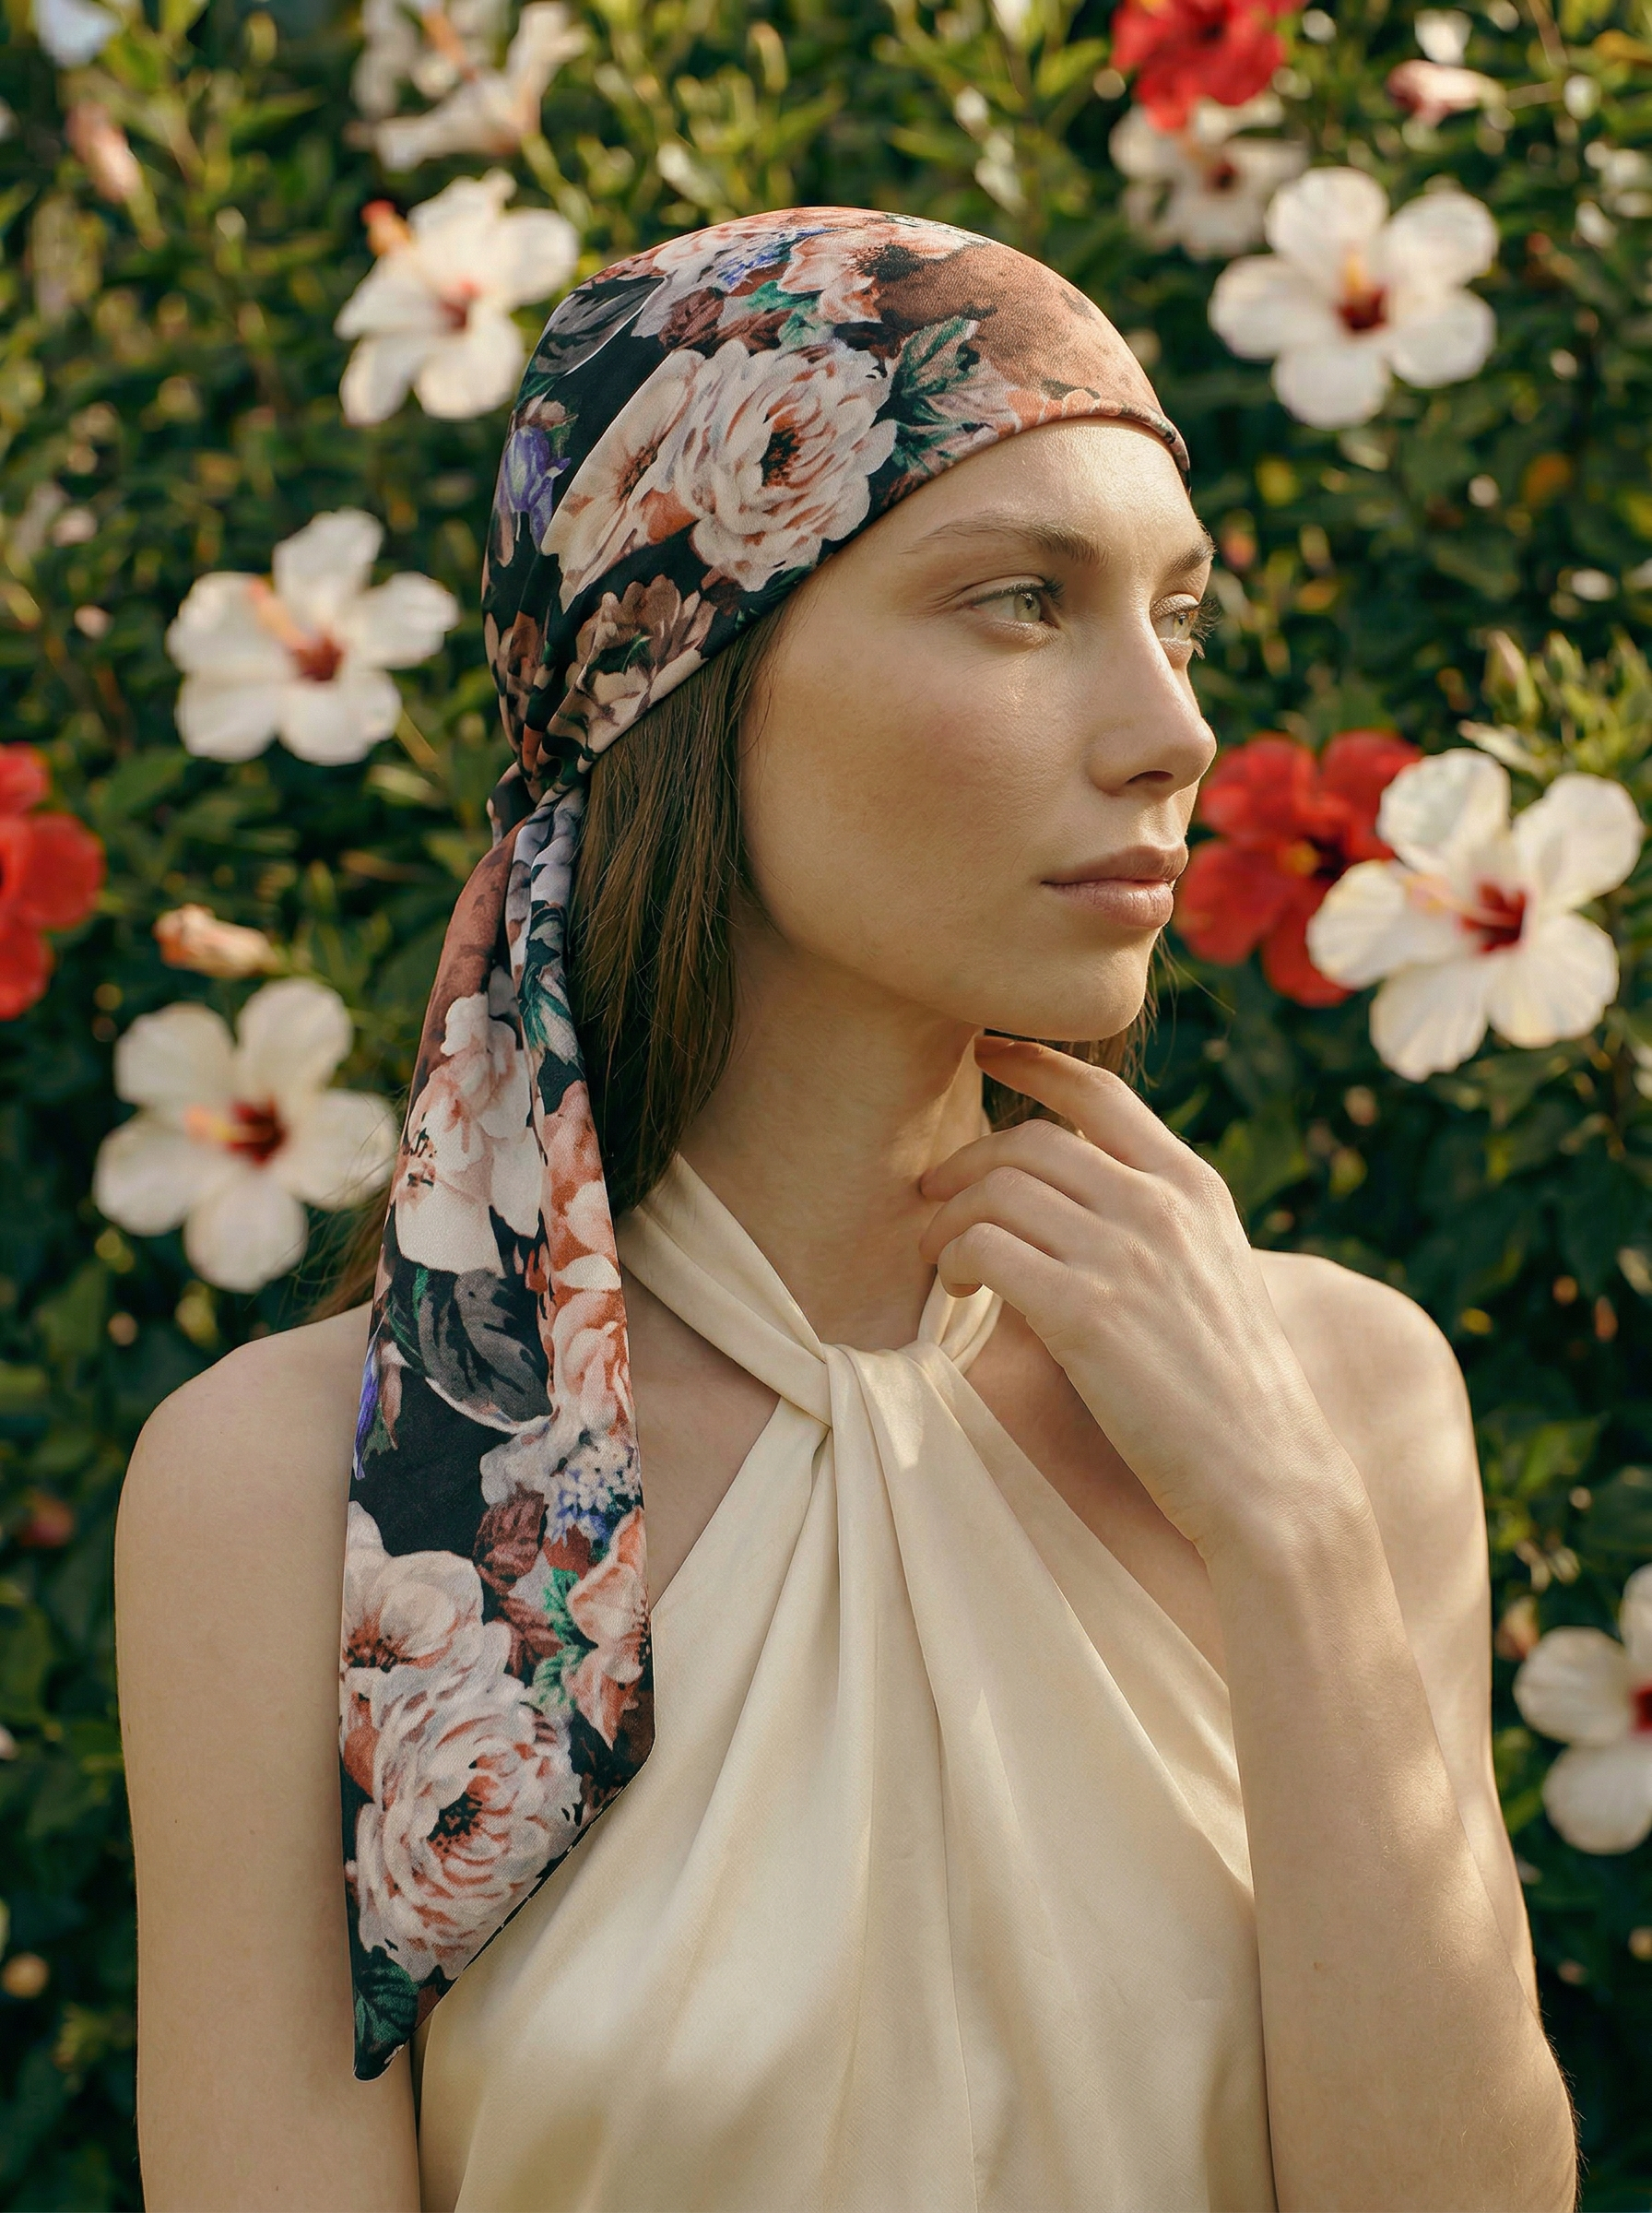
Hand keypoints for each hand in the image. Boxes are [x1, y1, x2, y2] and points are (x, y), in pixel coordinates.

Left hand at [918, 1037, 1361, 1561]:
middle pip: (1031, 1138)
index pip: (1100, 1092)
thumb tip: (1064, 1210)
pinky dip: (955, 1259)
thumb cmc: (1227, 1393)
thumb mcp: (1207, 1277)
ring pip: (999, 1188)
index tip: (987, 1049)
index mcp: (1194, 1188)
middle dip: (967, 1160)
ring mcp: (1126, 1255)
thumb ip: (1148, 1228)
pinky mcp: (1087, 1313)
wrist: (1270, 1476)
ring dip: (949, 1217)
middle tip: (931, 1195)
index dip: (1033, 1060)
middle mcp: (1160, 1206)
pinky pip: (987, 1248)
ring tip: (942, 1257)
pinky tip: (959, 1289)